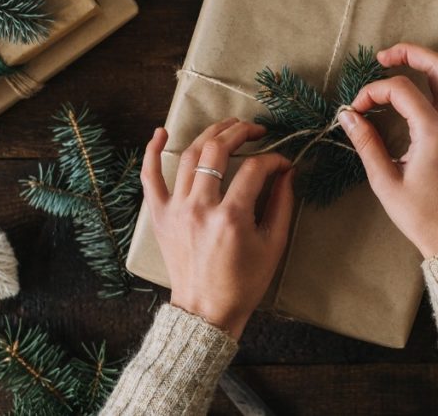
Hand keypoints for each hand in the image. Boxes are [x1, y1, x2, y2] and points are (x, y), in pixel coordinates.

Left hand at [141, 119, 294, 339]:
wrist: (206, 311)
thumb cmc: (244, 283)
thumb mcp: (273, 245)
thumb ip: (282, 204)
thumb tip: (287, 171)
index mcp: (231, 217)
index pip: (255, 169)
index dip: (273, 159)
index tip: (283, 163)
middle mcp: (200, 208)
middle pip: (218, 151)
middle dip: (241, 132)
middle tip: (256, 130)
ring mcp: (176, 209)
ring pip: (190, 156)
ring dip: (210, 133)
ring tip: (228, 126)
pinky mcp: (160, 215)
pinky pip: (150, 177)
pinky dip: (152, 152)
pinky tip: (160, 132)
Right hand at [338, 43, 437, 257]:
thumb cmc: (421, 215)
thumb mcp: (385, 181)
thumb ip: (366, 143)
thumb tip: (348, 116)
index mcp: (433, 132)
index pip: (400, 90)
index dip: (374, 92)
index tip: (356, 110)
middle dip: (409, 54)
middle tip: (384, 57)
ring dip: (435, 59)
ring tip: (411, 56)